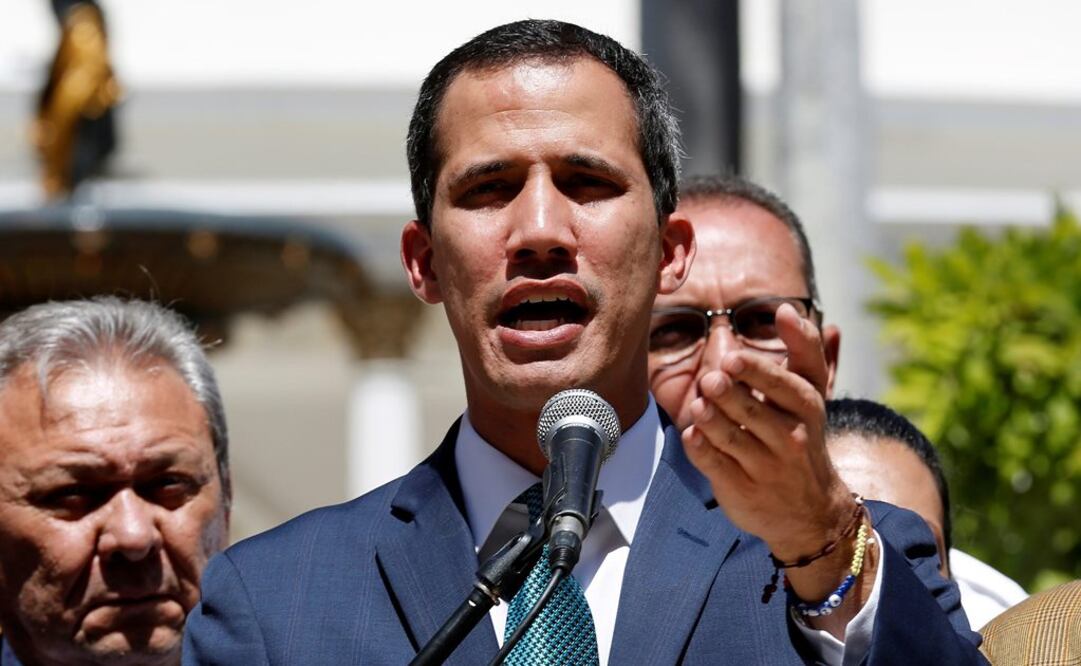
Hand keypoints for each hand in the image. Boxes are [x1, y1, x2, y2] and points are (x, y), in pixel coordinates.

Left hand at [682, 304, 870, 633]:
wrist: (811, 510)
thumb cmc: (802, 433)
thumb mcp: (812, 393)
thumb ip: (803, 349)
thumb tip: (787, 308)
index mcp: (807, 408)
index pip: (788, 386)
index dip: (760, 372)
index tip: (734, 356)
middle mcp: (791, 438)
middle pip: (756, 412)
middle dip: (731, 394)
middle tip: (711, 378)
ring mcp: (767, 467)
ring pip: (735, 440)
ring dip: (714, 420)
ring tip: (700, 402)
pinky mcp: (743, 489)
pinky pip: (718, 468)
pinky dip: (703, 450)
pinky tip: (691, 434)